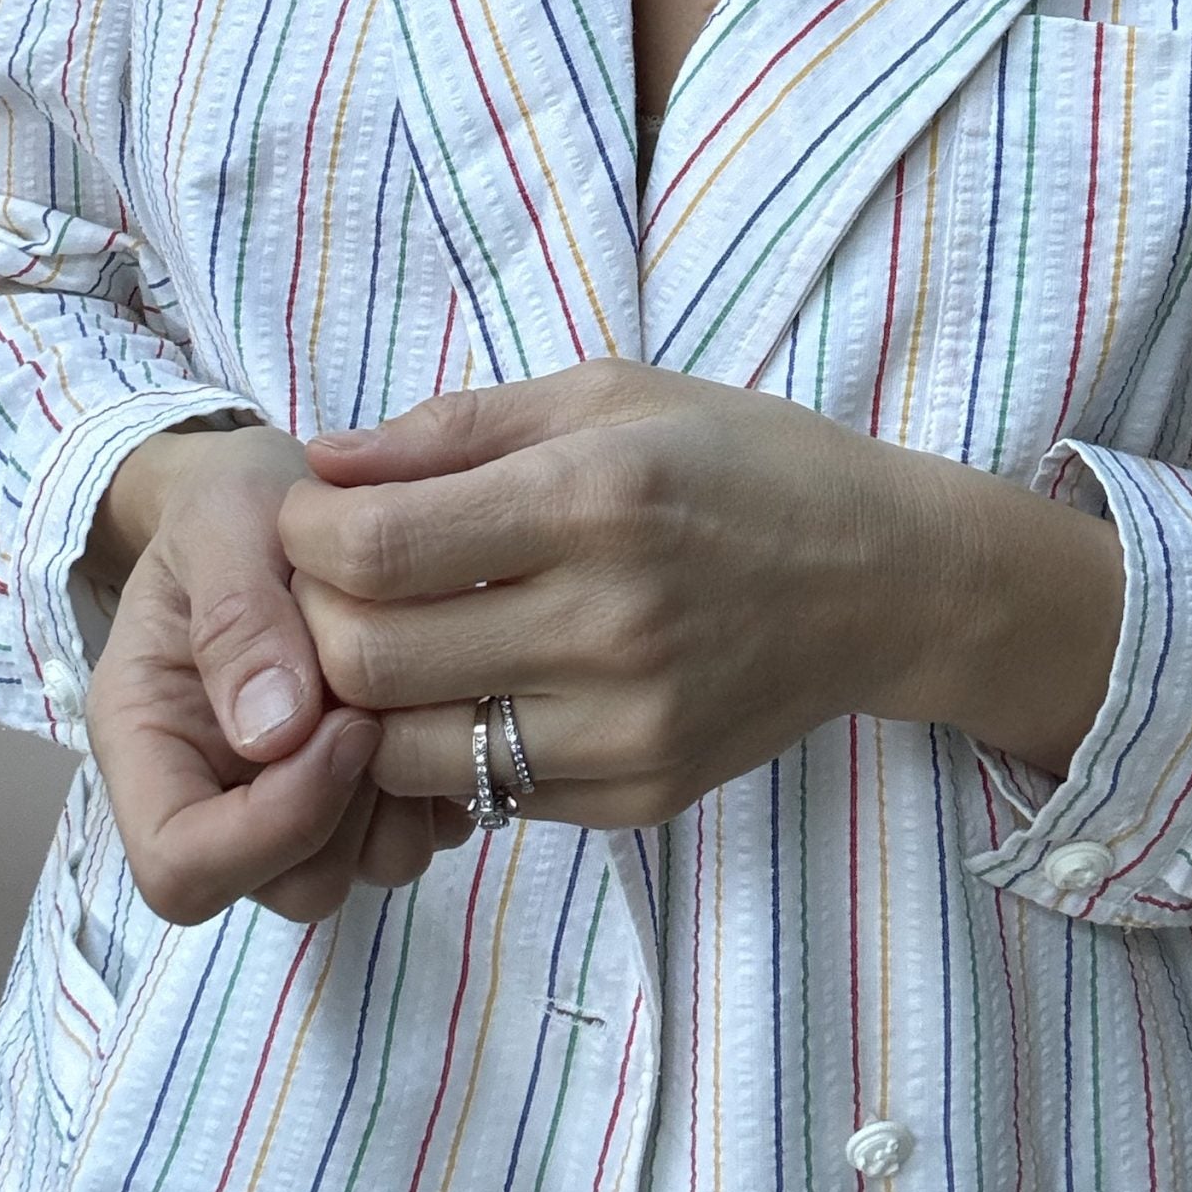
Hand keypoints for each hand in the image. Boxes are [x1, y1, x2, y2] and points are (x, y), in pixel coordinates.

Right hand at [82, 426, 474, 924]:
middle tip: (381, 702)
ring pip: (358, 873)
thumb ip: (237, 618)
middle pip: (287, 886)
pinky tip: (434, 701)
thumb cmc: (231, 504)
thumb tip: (272, 734)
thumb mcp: (222, 525)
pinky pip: (412, 837)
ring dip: (400, 801)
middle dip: (351, 809)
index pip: (182, 866)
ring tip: (406, 694)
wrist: (271, 492)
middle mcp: (211, 795)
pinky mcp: (355, 791)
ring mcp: (284, 802)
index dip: (275, 824)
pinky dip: (435, 788)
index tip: (344, 721)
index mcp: (147, 745)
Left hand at [281, 358, 964, 828]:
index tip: (312, 513)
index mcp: (595, 500)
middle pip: (371, 660)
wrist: (887, 579)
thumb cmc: (738, 461)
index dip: (304, 535)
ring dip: (367, 702)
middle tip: (332, 586)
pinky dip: (444, 749)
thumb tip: (322, 463)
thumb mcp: (608, 395)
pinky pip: (485, 793)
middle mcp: (611, 624)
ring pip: (410, 750)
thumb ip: (456, 428)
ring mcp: (628, 727)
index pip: (375, 550)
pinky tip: (467, 689)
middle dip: (315, 620)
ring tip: (388, 643)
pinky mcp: (640, 796)